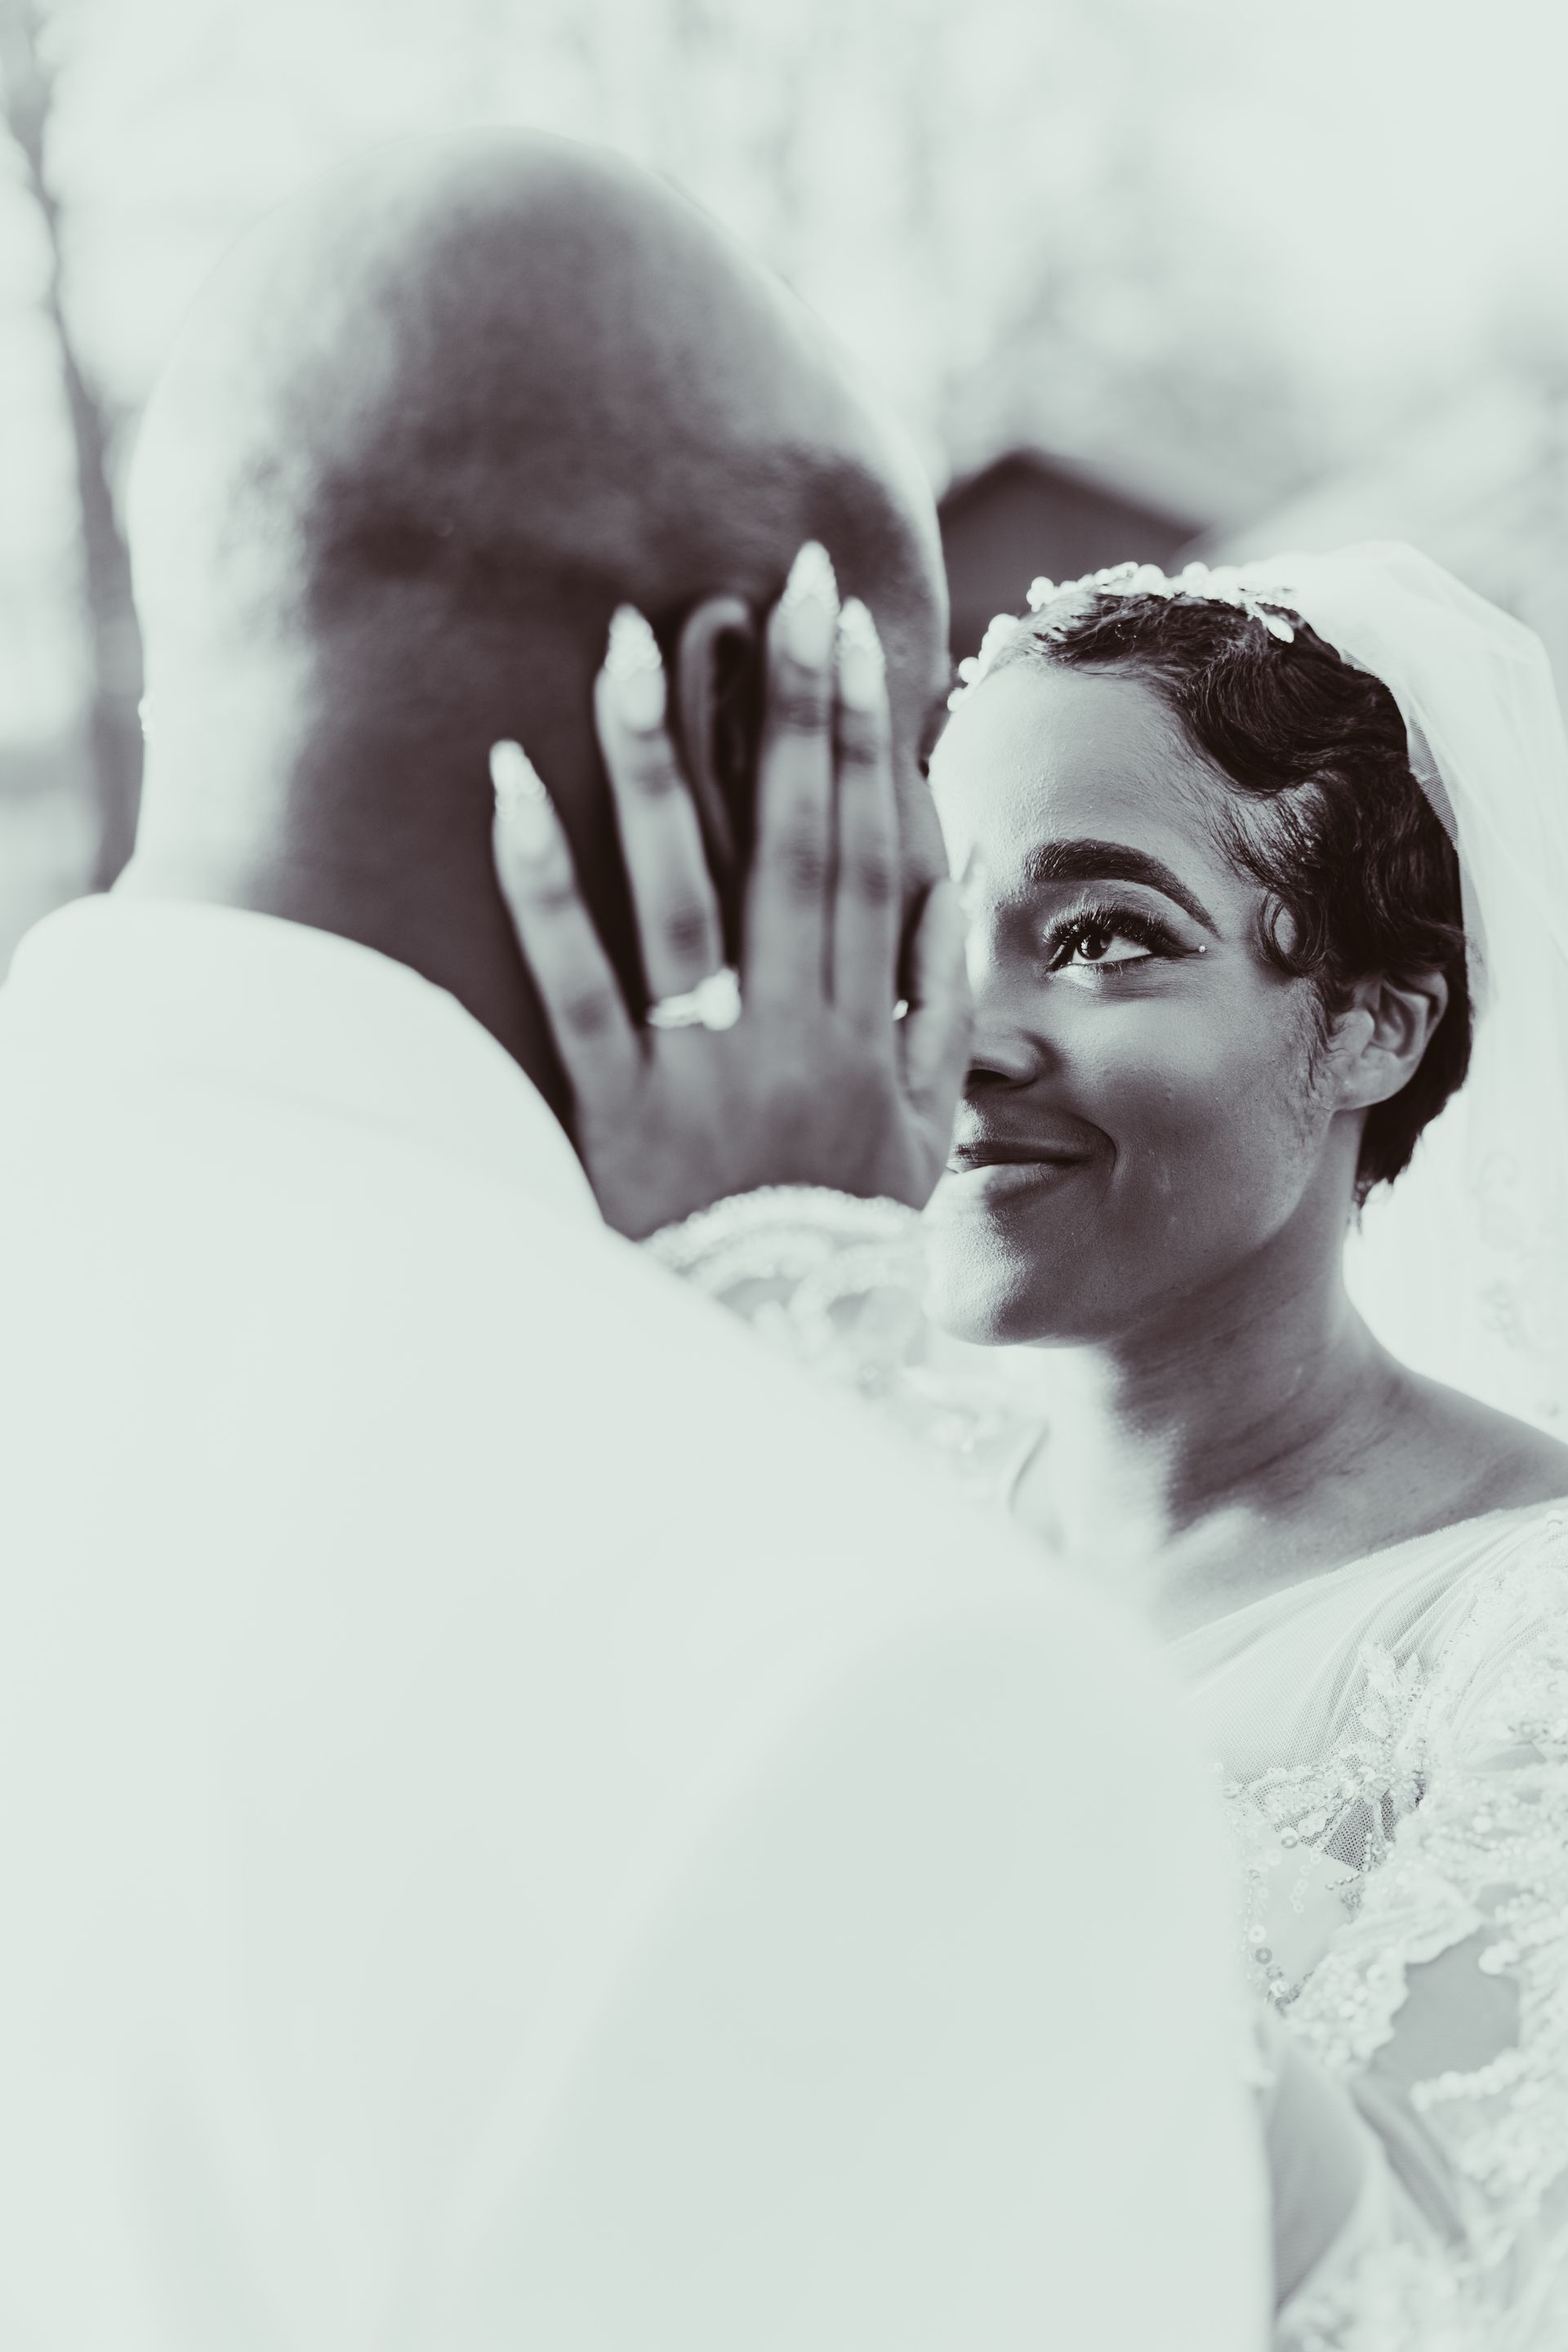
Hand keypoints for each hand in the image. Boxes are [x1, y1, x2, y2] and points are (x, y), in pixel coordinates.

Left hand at [491, 546, 970, 1239]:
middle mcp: (789, 1031)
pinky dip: (541, 883)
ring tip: (630, 641)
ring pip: (679, 893)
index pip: (865, 852)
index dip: (860, 736)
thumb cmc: (843, 1238)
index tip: (850, 629)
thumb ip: (946, 1007)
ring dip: (654, 763)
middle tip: (779, 585)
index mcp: (866, 1030)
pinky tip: (509, 783)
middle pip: (788, 847)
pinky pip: (573, 982)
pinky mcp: (612, 1108)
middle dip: (789, 708)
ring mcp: (699, 1066)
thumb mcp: (926, 1134)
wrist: (774, 1357)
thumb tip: (959, 874)